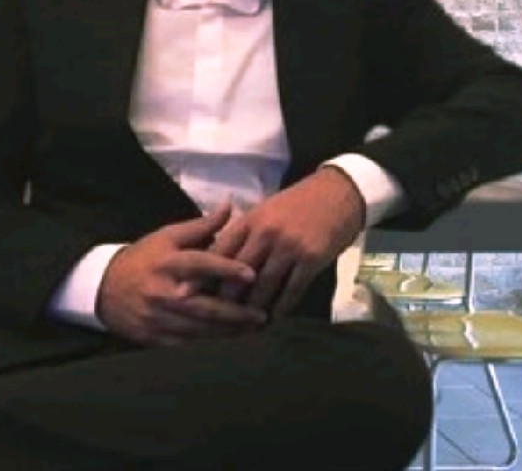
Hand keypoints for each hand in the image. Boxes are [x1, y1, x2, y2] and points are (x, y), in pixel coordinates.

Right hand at [96, 206, 266, 345]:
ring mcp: (158, 319)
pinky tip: (229, 338)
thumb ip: (201, 226)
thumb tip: (229, 206)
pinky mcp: (155, 339)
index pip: (200, 264)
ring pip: (199, 330)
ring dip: (228, 331)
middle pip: (204, 306)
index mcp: (167, 263)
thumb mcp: (168, 236)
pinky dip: (211, 341)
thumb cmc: (144, 258)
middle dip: (235, 313)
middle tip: (262, 314)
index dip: (226, 268)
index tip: (251, 274)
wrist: (103, 289)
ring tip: (253, 328)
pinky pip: (189, 343)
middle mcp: (163, 293)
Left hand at [210, 167, 364, 317]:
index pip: (220, 251)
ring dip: (254, 309)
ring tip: (244, 326)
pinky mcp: (311, 259)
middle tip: (214, 321)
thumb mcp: (264, 211)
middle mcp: (267, 233)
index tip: (184, 296)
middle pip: (238, 274)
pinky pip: (292, 291)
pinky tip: (274, 319)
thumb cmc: (296, 204)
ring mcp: (290, 247)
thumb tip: (215, 258)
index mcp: (251, 220)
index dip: (202, 276)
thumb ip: (242, 233)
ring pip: (264, 286)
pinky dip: (281, 308)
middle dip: (225, 300)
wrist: (337, 194)